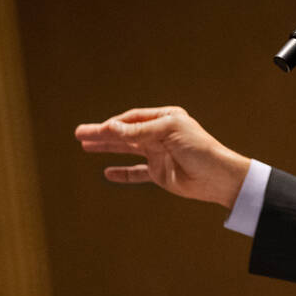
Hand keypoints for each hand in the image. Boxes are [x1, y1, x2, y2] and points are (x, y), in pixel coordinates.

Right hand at [75, 106, 250, 208]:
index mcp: (166, 118)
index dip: (113, 123)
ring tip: (85, 146)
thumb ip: (138, 132)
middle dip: (103, 133)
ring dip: (107, 148)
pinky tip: (107, 173)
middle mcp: (161, 134)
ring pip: (127, 149)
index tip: (96, 130)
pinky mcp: (160, 173)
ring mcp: (159, 153)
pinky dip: (122, 173)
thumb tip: (110, 127)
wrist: (216, 177)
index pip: (133, 118)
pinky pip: (137, 172)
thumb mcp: (168, 133)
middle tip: (79, 134)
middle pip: (126, 132)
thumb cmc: (198, 148)